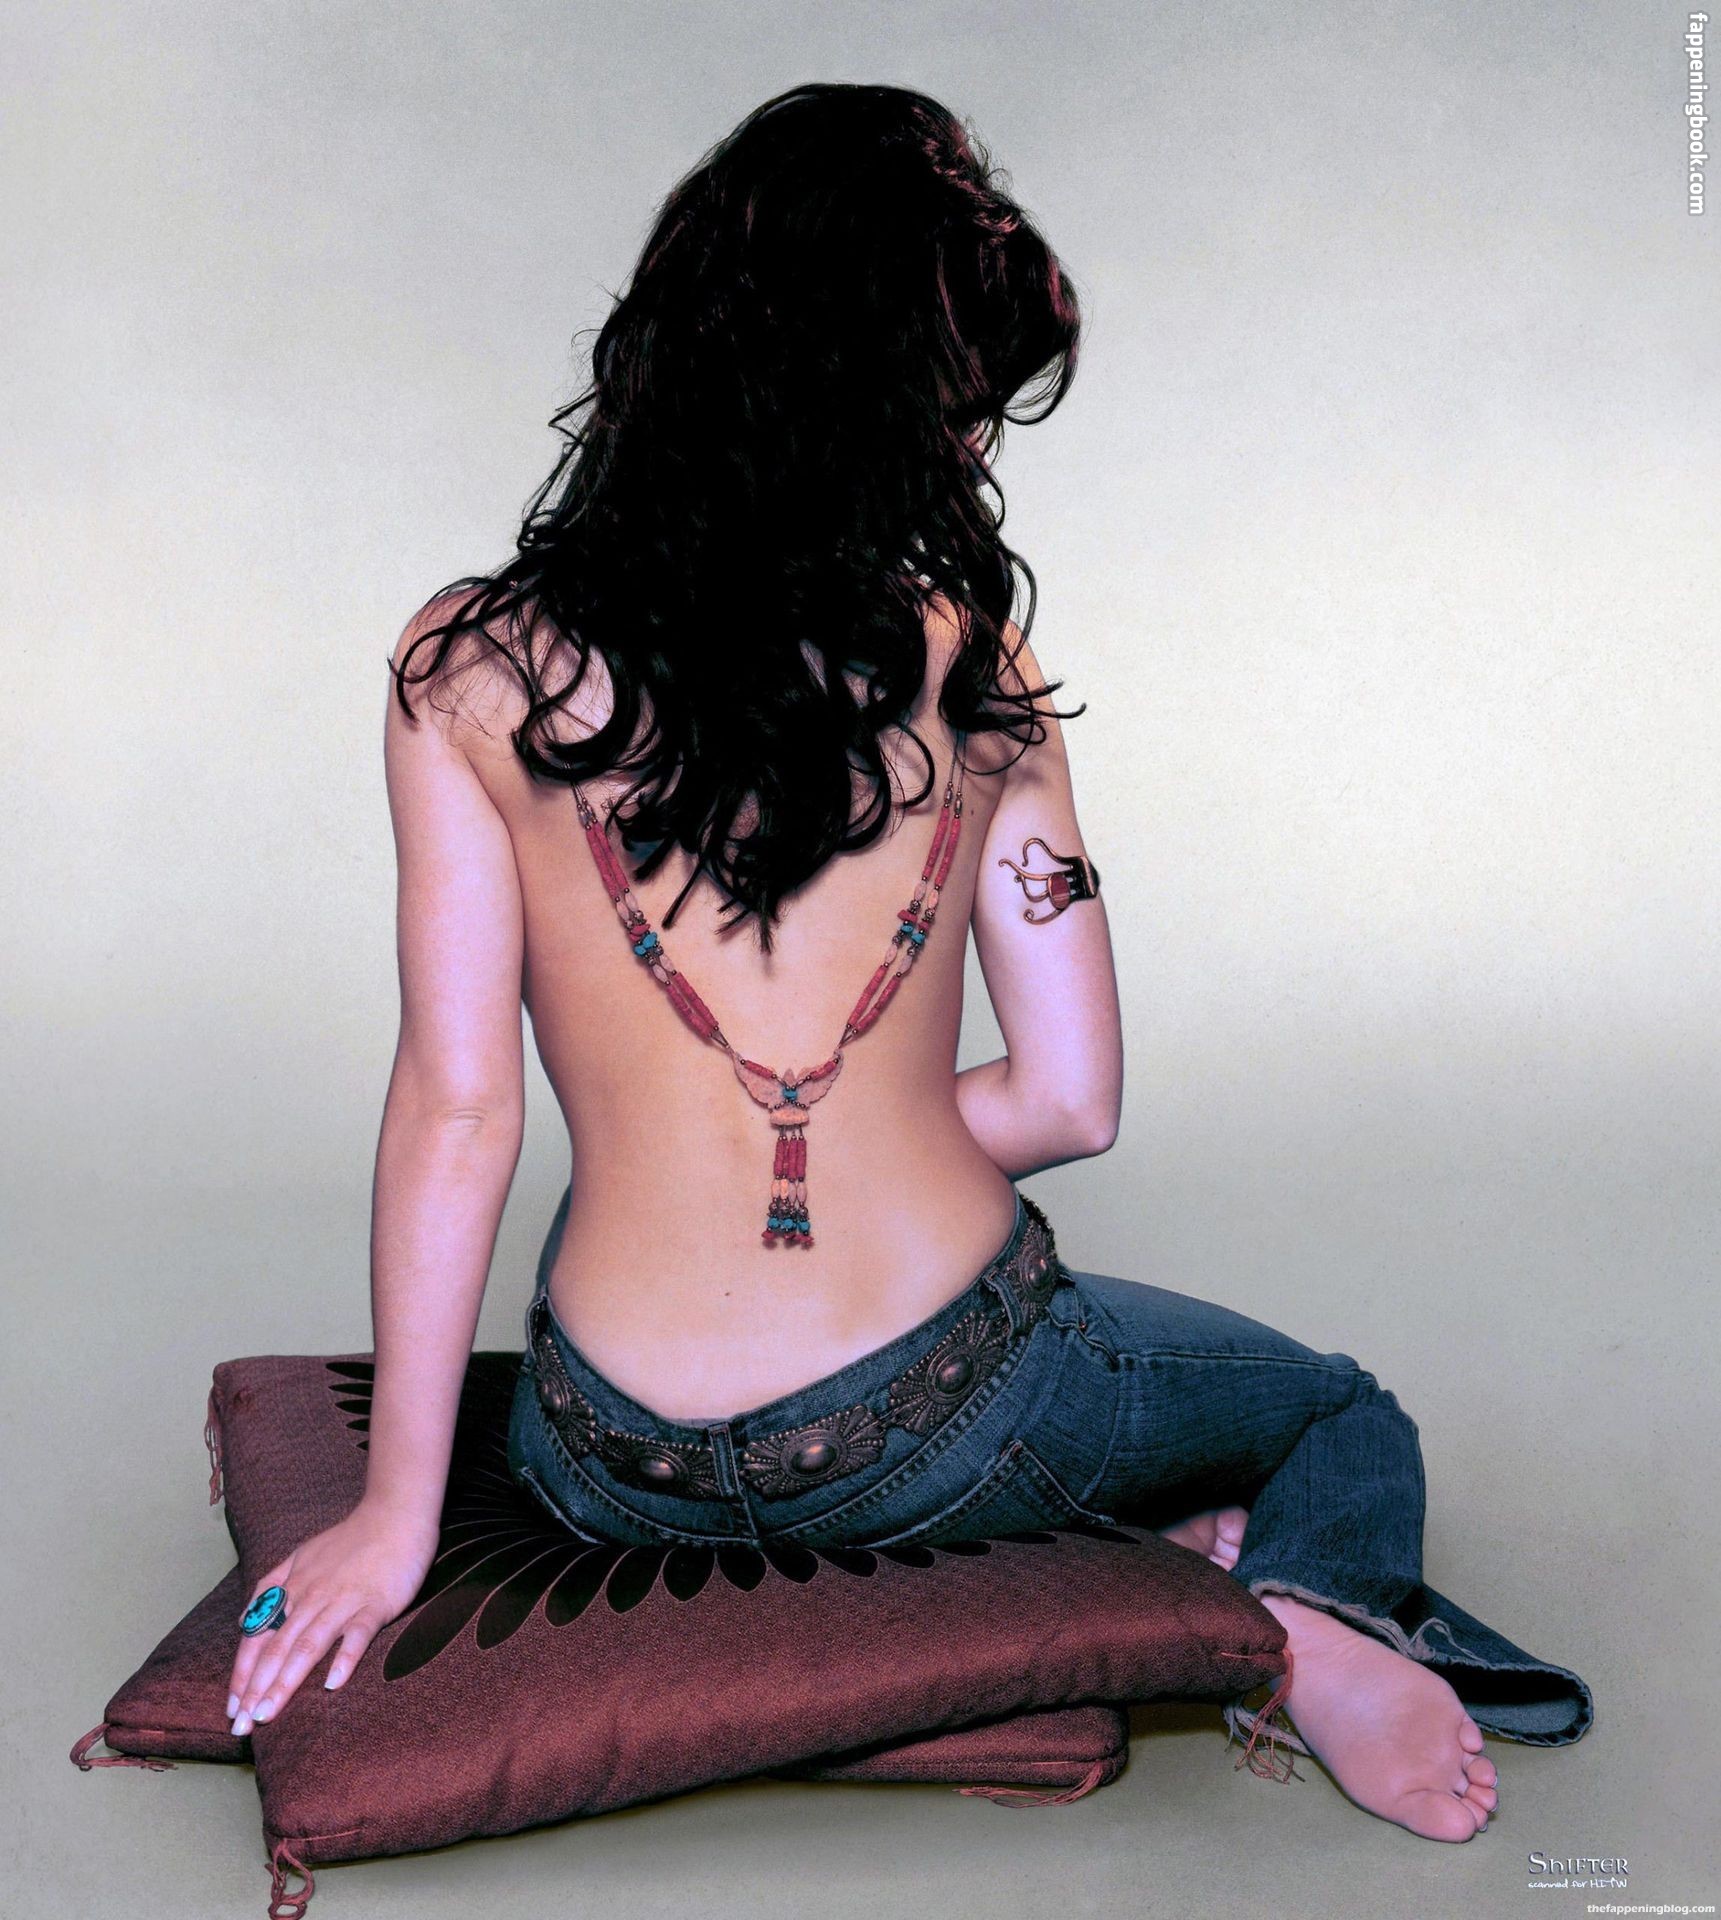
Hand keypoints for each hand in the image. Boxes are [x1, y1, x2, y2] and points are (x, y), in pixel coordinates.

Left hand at [226, 1500, 442, 1733]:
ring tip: (268, 1714)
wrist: (396, 1514)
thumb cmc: (352, 1538)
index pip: (259, 1637)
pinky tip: (333, 1683)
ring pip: (308, 1645)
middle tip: (242, 1727)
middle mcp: (312, 1597)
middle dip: (256, 1690)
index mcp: (294, 1588)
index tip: (232, 1708)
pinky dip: (344, 1658)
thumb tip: (244, 1618)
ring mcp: (344, 1601)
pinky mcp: (375, 1603)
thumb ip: (271, 1585)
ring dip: (285, 1682)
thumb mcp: (302, 1554)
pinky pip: (357, 1634)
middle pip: (278, 1648)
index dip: (243, 1674)